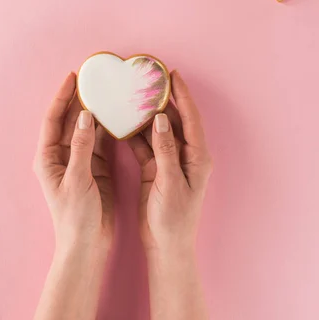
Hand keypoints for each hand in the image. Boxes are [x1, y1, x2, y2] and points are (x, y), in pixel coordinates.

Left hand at [33, 71, 113, 251]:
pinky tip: (118, 115)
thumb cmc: (75, 216)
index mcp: (49, 157)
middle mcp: (62, 154)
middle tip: (94, 79)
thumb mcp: (77, 179)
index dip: (61, 96)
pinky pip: (102, 140)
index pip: (53, 119)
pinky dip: (109, 127)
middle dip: (80, 99)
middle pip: (70, 119)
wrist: (88, 244)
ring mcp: (80, 159)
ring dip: (96, 111)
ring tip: (108, 91)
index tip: (73, 77)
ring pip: (87, 128)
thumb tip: (86, 115)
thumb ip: (81, 146)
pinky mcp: (96, 166)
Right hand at [128, 70, 212, 252]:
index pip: (190, 118)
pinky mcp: (155, 168)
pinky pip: (145, 144)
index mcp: (196, 157)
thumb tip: (160, 119)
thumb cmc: (173, 219)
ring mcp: (169, 161)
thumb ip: (165, 150)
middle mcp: (185, 155)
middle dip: (162, 99)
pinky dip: (135, 133)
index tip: (172, 75)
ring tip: (133, 94)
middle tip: (149, 80)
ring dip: (146, 114)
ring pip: (157, 130)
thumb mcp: (169, 183)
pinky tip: (124, 122)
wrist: (165, 246)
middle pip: (173, 120)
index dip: (182, 95)